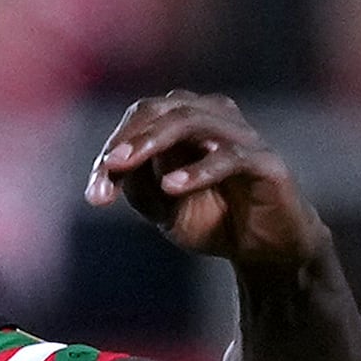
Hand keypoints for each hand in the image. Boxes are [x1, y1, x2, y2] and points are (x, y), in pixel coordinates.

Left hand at [90, 94, 333, 274]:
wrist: (265, 250)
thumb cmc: (213, 220)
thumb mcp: (163, 208)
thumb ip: (138, 187)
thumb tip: (111, 169)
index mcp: (187, 123)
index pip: (142, 117)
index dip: (114, 147)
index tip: (95, 192)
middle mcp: (214, 118)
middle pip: (163, 110)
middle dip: (129, 139)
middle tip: (107, 167)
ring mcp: (241, 136)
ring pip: (192, 122)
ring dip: (153, 142)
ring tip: (124, 165)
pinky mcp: (265, 162)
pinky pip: (229, 157)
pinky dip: (198, 170)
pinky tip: (172, 186)